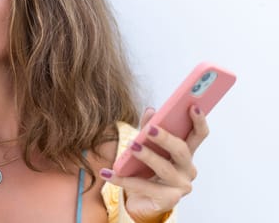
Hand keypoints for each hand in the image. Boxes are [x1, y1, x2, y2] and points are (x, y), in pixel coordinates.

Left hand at [100, 106, 208, 221]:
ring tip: (132, 146)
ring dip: (147, 156)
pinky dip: (123, 179)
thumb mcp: (146, 145)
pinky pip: (143, 186)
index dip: (198, 121)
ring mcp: (181, 186)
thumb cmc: (145, 169)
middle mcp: (188, 169)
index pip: (199, 135)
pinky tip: (107, 172)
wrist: (140, 200)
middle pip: (181, 151)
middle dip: (166, 138)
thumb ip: (149, 127)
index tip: (192, 106)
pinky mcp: (168, 200)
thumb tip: (151, 111)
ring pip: (164, 168)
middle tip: (151, 129)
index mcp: (186, 152)